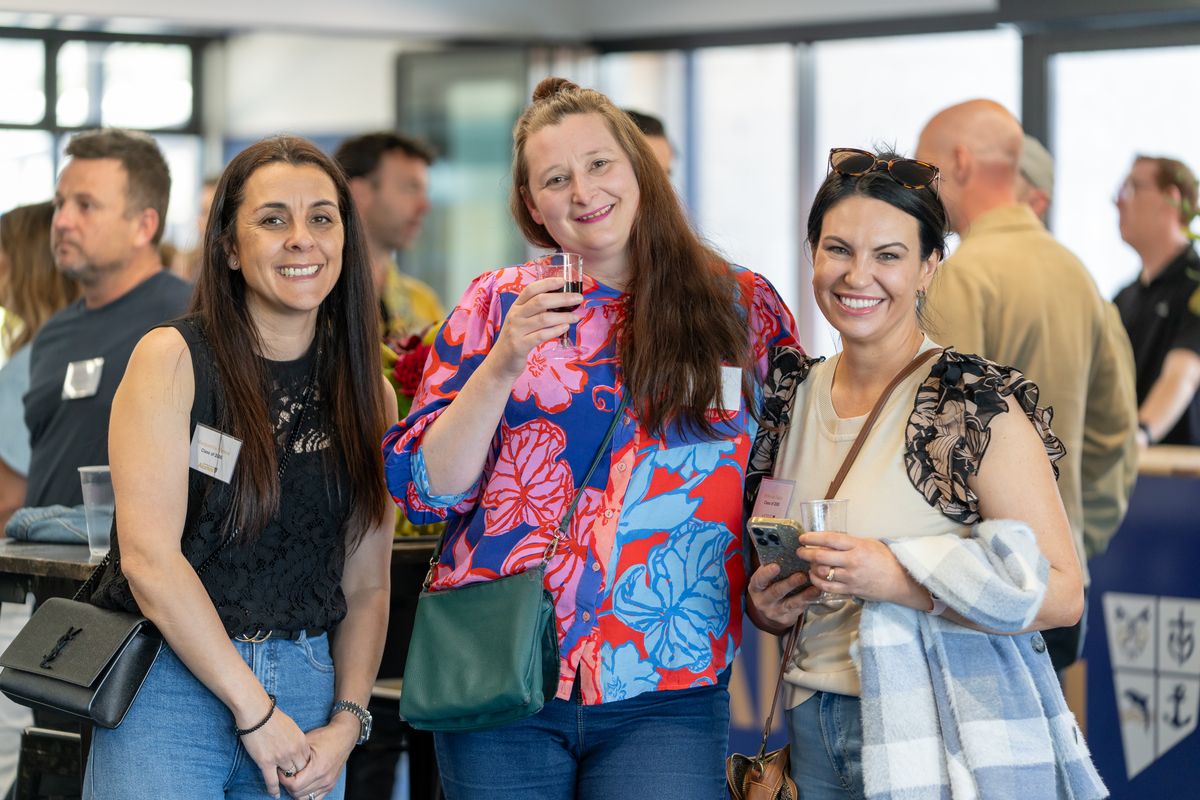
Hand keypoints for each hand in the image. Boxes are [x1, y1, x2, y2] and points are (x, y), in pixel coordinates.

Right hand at [237, 705, 310, 798]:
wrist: (257, 712)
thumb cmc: (272, 716)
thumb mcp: (292, 726)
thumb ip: (296, 739)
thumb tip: (297, 747)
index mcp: (301, 741)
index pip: (308, 760)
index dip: (304, 767)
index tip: (301, 771)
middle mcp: (293, 751)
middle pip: (300, 770)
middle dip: (298, 775)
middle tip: (294, 781)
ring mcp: (280, 757)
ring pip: (288, 776)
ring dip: (286, 781)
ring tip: (286, 787)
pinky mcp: (266, 762)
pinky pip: (272, 780)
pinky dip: (274, 789)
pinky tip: (275, 795)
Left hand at [280, 715, 358, 799]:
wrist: (344, 736)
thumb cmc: (325, 736)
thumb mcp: (307, 742)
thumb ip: (294, 756)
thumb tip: (280, 764)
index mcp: (318, 768)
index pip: (294, 785)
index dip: (284, 780)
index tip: (281, 771)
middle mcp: (324, 779)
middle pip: (297, 793)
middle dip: (288, 785)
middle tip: (285, 774)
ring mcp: (328, 784)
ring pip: (304, 798)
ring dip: (296, 791)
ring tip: (293, 779)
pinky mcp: (330, 785)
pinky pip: (315, 799)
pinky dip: (306, 795)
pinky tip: (302, 785)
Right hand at [487, 276, 581, 377]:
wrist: (500, 363)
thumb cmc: (516, 339)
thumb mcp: (522, 321)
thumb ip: (536, 311)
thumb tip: (562, 302)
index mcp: (516, 306)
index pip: (531, 289)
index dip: (548, 283)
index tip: (564, 281)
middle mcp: (515, 316)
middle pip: (540, 301)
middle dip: (562, 298)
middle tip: (578, 298)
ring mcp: (516, 331)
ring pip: (543, 318)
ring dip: (563, 316)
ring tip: (576, 317)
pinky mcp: (520, 345)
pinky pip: (541, 335)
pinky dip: (556, 330)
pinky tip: (565, 328)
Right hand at [746, 561, 819, 632]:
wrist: (770, 613)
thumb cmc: (769, 587)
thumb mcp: (765, 579)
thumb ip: (773, 566)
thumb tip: (788, 547)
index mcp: (756, 587)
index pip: (759, 580)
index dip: (767, 573)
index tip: (776, 566)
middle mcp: (763, 600)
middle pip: (776, 592)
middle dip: (789, 584)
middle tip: (801, 575)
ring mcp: (776, 611)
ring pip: (790, 603)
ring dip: (803, 594)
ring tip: (814, 585)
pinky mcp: (788, 618)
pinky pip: (800, 608)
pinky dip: (809, 599)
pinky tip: (817, 591)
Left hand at [799, 531, 918, 604]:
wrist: (900, 582)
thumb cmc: (885, 559)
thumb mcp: (870, 543)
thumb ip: (850, 542)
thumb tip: (830, 539)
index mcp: (857, 546)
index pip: (830, 539)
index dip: (813, 538)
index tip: (803, 537)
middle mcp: (852, 561)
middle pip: (821, 556)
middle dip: (806, 553)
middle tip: (800, 550)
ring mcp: (850, 577)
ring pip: (822, 572)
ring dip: (811, 567)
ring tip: (808, 563)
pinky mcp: (850, 590)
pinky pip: (827, 587)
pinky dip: (816, 581)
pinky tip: (814, 576)